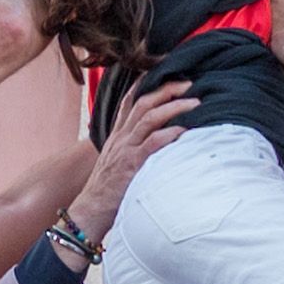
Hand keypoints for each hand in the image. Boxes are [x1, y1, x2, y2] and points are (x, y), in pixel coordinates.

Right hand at [71, 80, 197, 244]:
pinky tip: (183, 131)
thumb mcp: (116, 163)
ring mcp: (125, 150)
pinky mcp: (131, 165)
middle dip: (167, 89)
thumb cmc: (106, 191)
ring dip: (173, 107)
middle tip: (188, 84)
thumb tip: (153, 143)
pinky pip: (152, 144)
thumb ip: (131, 150)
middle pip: (143, 103)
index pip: (128, 101)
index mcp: (117, 136)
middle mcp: (121, 138)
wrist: (89, 212)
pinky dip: (169, 134)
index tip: (162, 71)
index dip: (144, 83)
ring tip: (194, 102)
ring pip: (149, 117)